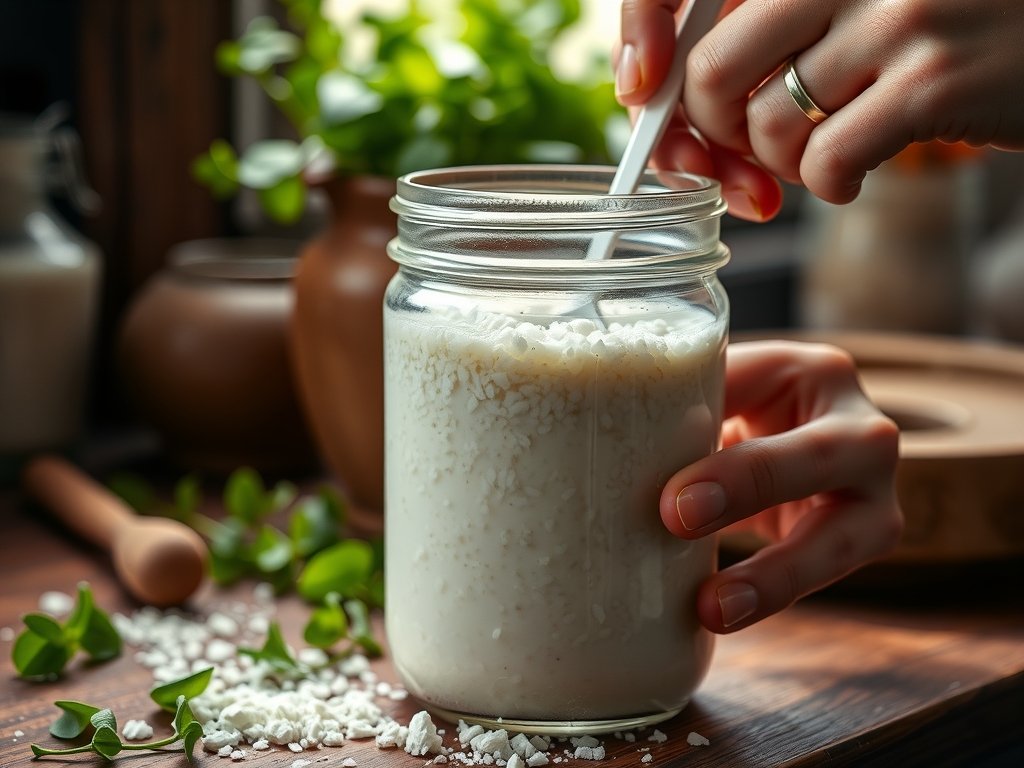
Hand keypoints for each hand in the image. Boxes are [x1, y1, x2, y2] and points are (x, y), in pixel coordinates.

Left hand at [618, 0, 1023, 215]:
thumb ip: (759, 26)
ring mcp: (895, 16)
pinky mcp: (931, 81)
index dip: (640, 32)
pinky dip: (827, 186)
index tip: (642, 88)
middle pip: (711, 72)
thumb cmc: (937, 25)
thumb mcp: (845, 1)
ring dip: (775, 167)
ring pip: (766, 125)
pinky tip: (853, 176)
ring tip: (815, 156)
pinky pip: (825, 162)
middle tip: (740, 152)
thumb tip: (650, 93)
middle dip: (711, 135)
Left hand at [659, 341, 902, 632]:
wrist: (803, 459)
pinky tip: (720, 614)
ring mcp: (874, 492)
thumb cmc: (747, 423)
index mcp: (811, 371)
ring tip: (711, 608)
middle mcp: (857, 426)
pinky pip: (821, 577)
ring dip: (770, 578)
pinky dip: (767, 596)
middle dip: (744, 485)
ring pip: (834, 539)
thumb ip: (672, 415)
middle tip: (677, 516)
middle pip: (810, 457)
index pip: (755, 385)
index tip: (661, 470)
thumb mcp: (721, 401)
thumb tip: (580, 443)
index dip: (702, 416)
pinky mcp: (867, 543)